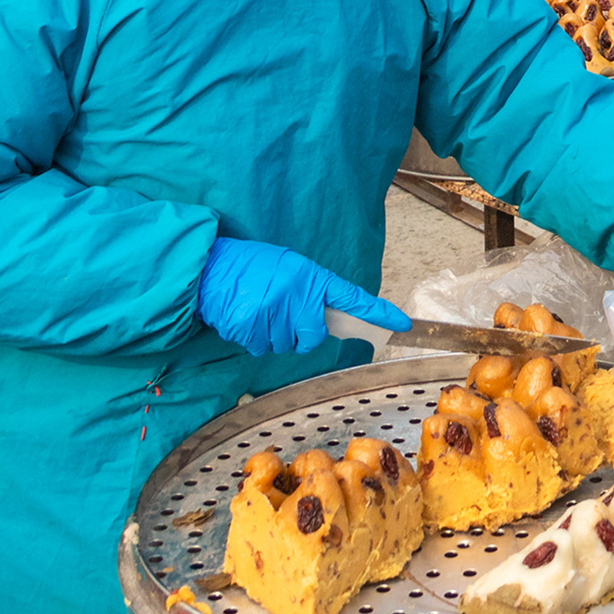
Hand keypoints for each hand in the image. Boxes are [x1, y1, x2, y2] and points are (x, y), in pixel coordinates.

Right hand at [196, 236, 409, 358]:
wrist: (211, 266)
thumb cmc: (251, 267)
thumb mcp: (288, 268)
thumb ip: (310, 291)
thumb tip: (323, 317)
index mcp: (310, 277)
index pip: (352, 298)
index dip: (378, 312)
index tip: (402, 324)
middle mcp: (296, 295)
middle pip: (313, 336)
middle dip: (301, 333)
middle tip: (283, 315)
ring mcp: (273, 312)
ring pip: (286, 345)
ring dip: (274, 334)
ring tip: (259, 309)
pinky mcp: (251, 328)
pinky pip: (262, 347)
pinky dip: (254, 337)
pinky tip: (246, 317)